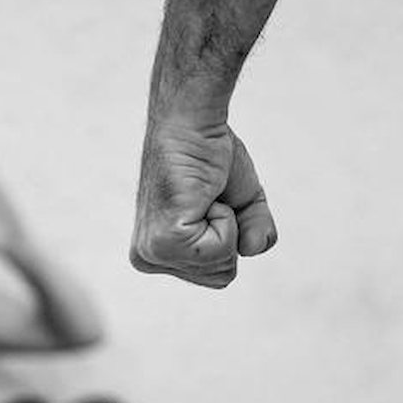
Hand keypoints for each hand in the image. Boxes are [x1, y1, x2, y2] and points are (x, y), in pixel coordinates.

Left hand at [130, 119, 275, 287]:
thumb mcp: (242, 205)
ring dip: (226, 222)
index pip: (218, 275)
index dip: (231, 235)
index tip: (209, 202)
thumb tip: (252, 250)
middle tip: (208, 197)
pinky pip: (219, 249)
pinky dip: (223, 218)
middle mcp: (147, 258)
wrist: (194, 126)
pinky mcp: (164, 242)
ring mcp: (152, 252)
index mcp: (157, 255)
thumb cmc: (211, 159)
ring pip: (221, 265)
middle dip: (230, 232)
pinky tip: (201, 197)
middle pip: (221, 277)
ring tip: (203, 196)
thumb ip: (254, 233)